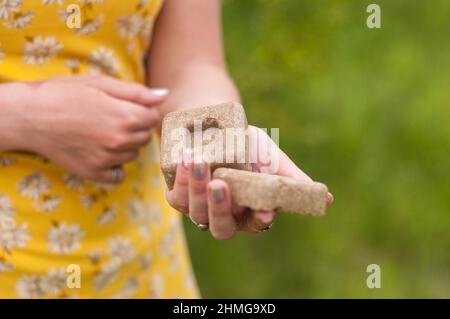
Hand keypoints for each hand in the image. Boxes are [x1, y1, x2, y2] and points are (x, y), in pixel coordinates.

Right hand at [9, 75, 166, 182]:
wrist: (29, 116)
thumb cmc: (64, 93)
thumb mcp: (101, 83)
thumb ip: (136, 92)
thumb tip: (164, 96)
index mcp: (126, 117)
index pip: (154, 118)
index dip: (142, 110)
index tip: (127, 106)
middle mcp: (120, 141)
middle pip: (145, 137)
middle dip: (136, 127)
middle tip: (112, 117)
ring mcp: (108, 160)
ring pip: (133, 155)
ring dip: (125, 145)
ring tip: (101, 131)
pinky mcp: (94, 173)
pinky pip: (118, 174)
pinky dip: (114, 165)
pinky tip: (100, 151)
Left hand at [166, 125, 332, 239]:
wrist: (212, 124)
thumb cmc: (245, 142)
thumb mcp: (270, 157)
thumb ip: (291, 178)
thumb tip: (328, 198)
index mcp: (249, 210)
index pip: (256, 224)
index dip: (259, 220)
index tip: (263, 211)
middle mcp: (224, 214)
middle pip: (222, 228)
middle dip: (220, 209)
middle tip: (221, 184)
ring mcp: (199, 207)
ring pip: (197, 212)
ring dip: (197, 189)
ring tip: (198, 161)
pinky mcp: (179, 196)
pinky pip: (177, 198)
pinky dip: (180, 180)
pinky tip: (185, 159)